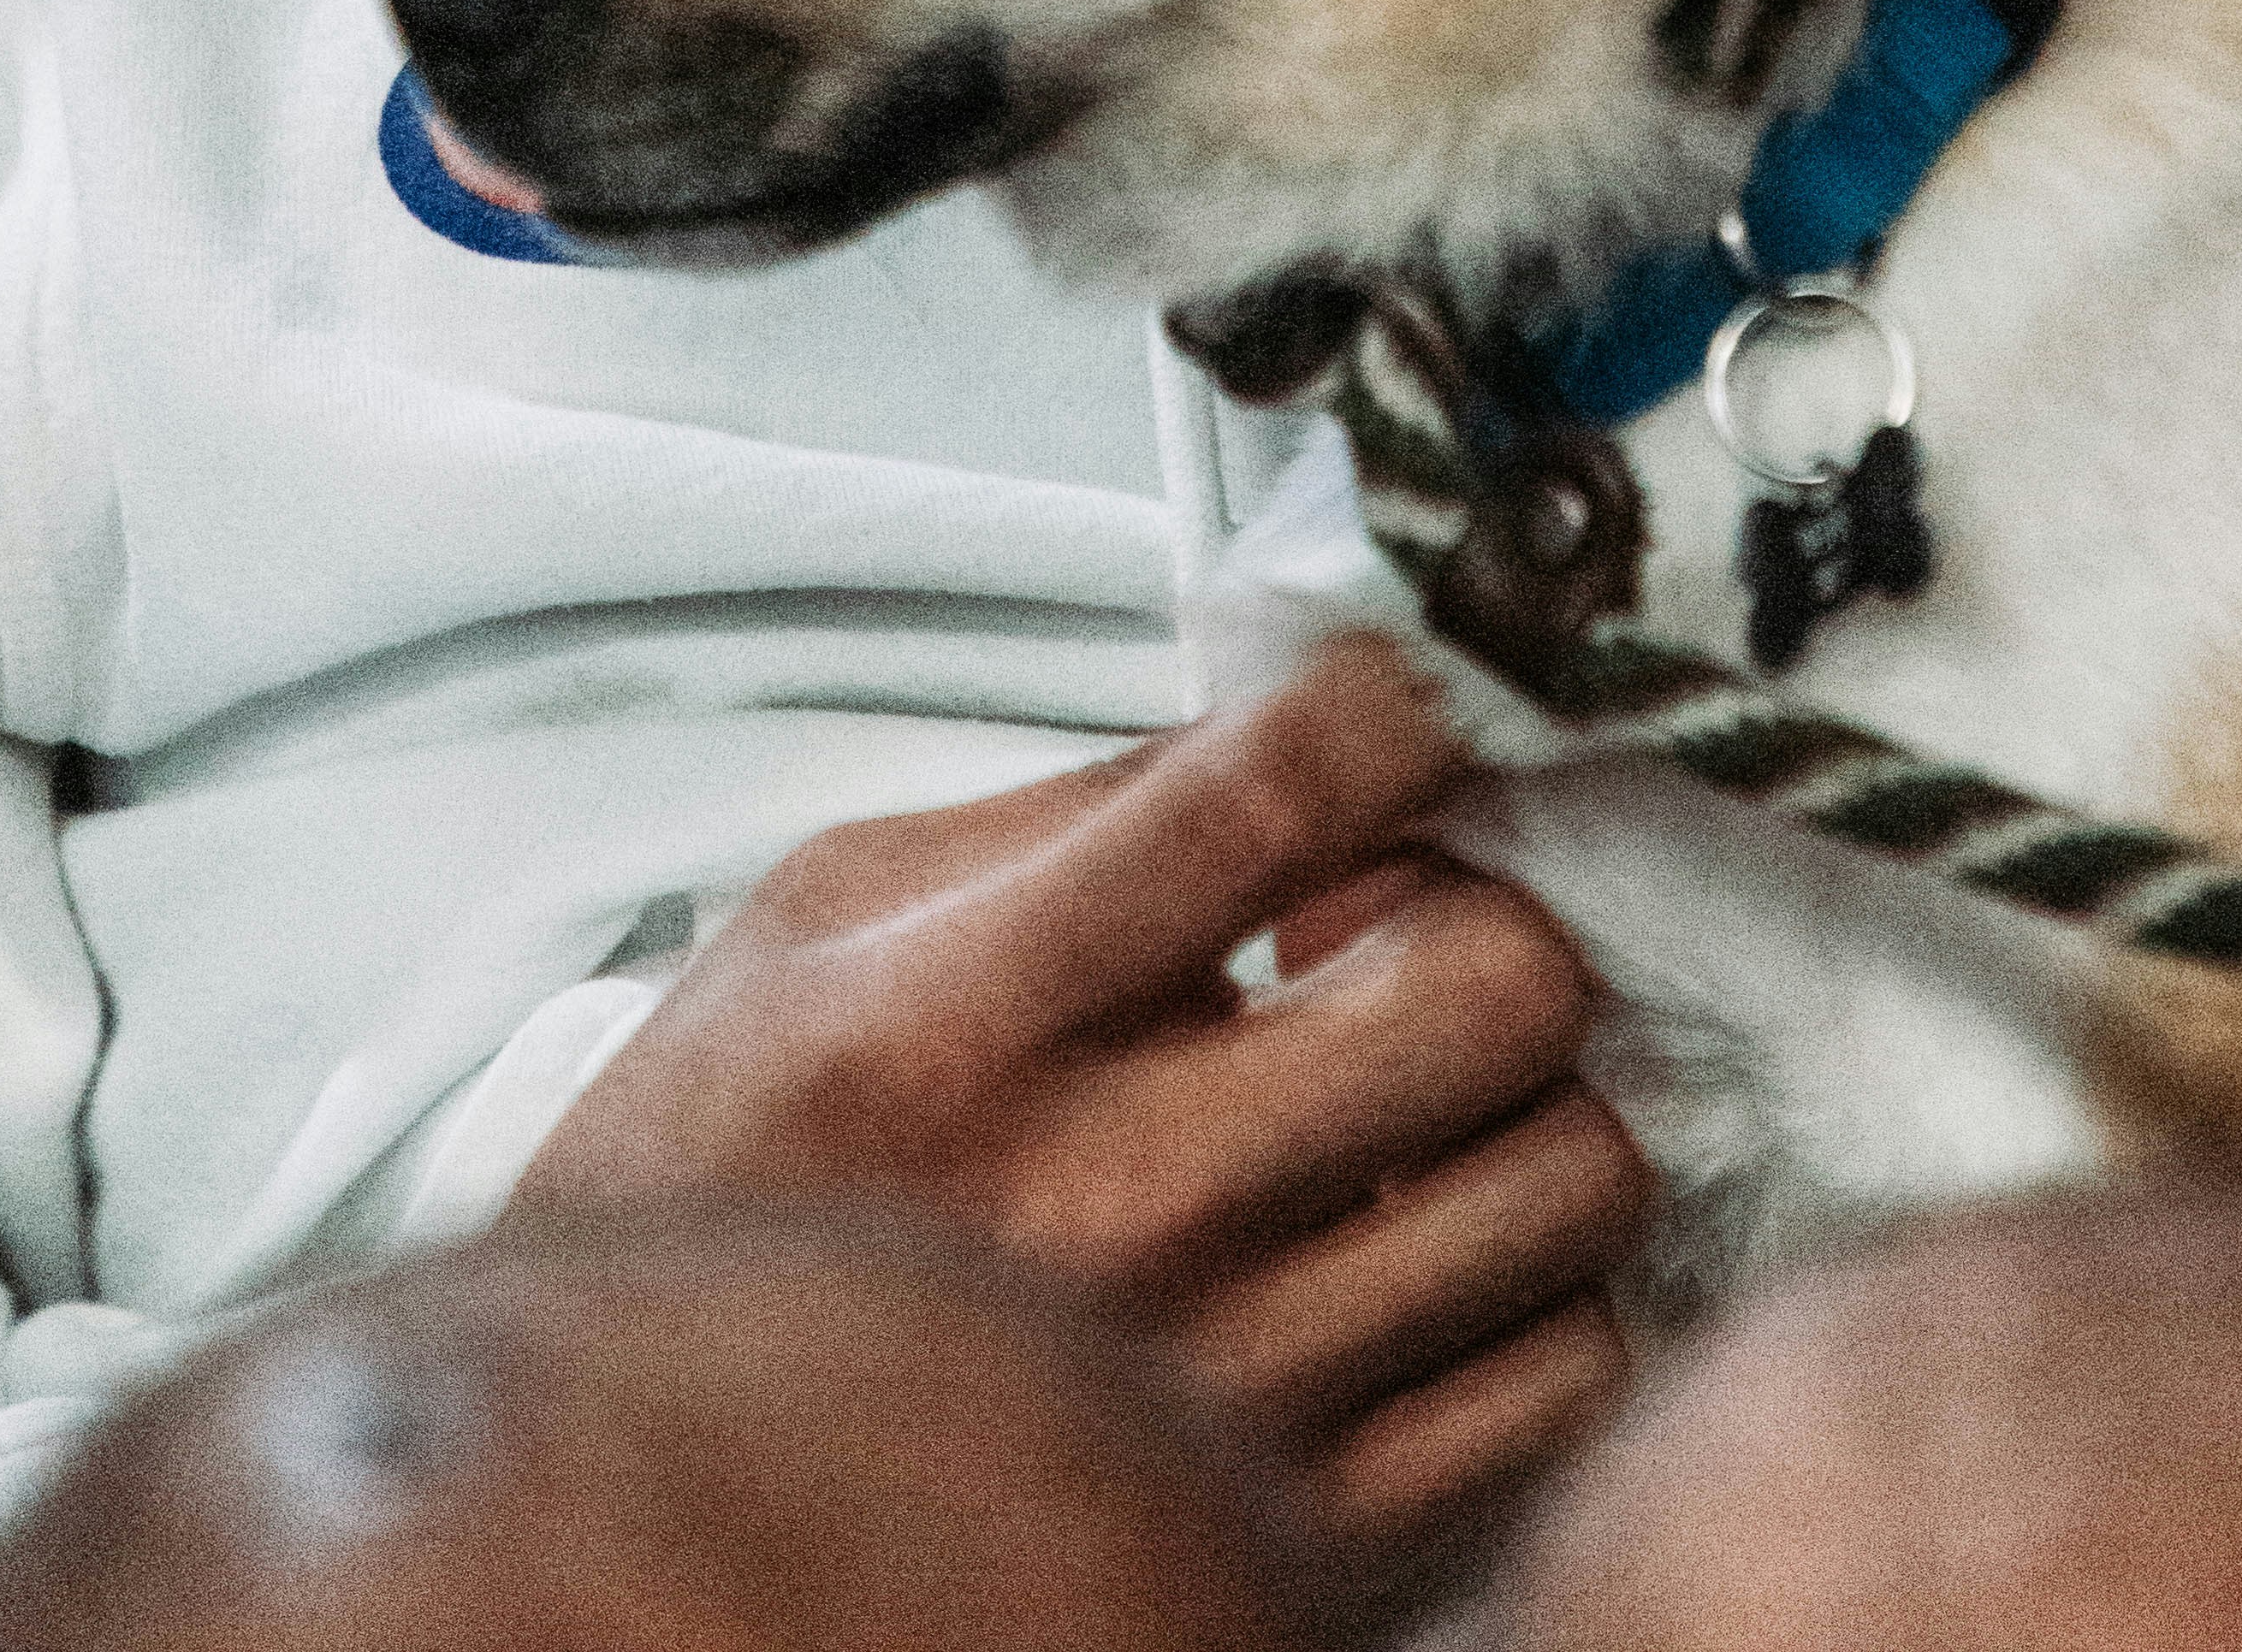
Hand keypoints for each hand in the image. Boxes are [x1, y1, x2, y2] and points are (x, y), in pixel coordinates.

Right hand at [511, 638, 1644, 1564]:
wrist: (668, 1478)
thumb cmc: (731, 1177)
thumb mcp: (831, 915)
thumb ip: (1072, 809)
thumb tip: (1294, 718)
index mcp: (981, 1020)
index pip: (1286, 792)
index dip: (1396, 709)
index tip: (1399, 714)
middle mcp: (1119, 1206)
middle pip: (1499, 983)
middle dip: (1482, 910)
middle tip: (1399, 924)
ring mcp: (1227, 1386)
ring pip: (1573, 1176)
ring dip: (1518, 1101)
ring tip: (1405, 1095)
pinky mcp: (1295, 1532)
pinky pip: (1560, 1377)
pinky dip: (1525, 1289)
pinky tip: (1411, 1244)